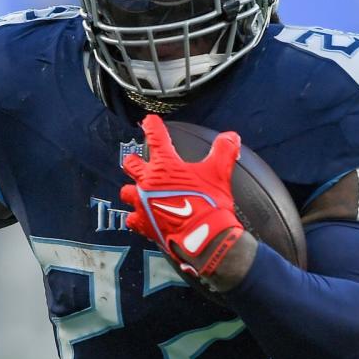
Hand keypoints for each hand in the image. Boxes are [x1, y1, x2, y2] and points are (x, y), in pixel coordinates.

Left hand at [119, 114, 244, 277]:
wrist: (204, 238)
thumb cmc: (209, 203)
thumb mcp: (220, 173)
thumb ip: (224, 151)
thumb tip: (232, 137)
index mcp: (165, 165)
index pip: (155, 137)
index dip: (152, 126)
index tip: (149, 121)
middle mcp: (148, 182)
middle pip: (131, 165)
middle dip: (134, 161)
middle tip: (137, 161)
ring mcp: (142, 204)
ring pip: (126, 192)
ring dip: (132, 191)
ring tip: (137, 192)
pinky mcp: (143, 224)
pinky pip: (132, 219)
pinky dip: (135, 218)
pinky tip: (141, 218)